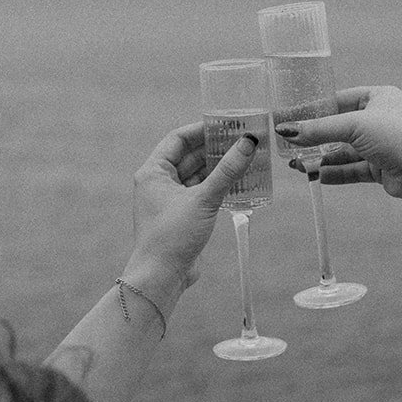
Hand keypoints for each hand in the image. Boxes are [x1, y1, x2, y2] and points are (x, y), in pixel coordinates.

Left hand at [125, 122, 259, 301]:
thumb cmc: (172, 236)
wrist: (162, 277)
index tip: (226, 124)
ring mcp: (170, 200)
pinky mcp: (182, 216)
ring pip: (197, 175)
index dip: (201, 129)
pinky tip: (238, 183)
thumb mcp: (203, 199)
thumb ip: (227, 170)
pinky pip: (201, 193)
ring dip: (218, 168)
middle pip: (189, 156)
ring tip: (244, 159)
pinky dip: (218, 187)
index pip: (178, 139)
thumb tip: (248, 142)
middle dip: (214, 148)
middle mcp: (158, 183)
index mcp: (153, 172)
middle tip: (241, 140)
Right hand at [277, 85, 401, 200]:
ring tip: (298, 166)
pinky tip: (318, 176)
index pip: (340, 99)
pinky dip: (336, 173)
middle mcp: (381, 119)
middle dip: (315, 140)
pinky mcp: (382, 167)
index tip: (292, 118)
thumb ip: (318, 129)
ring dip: (322, 159)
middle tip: (290, 146)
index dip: (316, 109)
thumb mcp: (353, 126)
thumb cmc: (395, 135)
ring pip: (345, 152)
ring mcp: (382, 145)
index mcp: (380, 97)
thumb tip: (286, 131)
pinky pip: (353, 169)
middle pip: (340, 128)